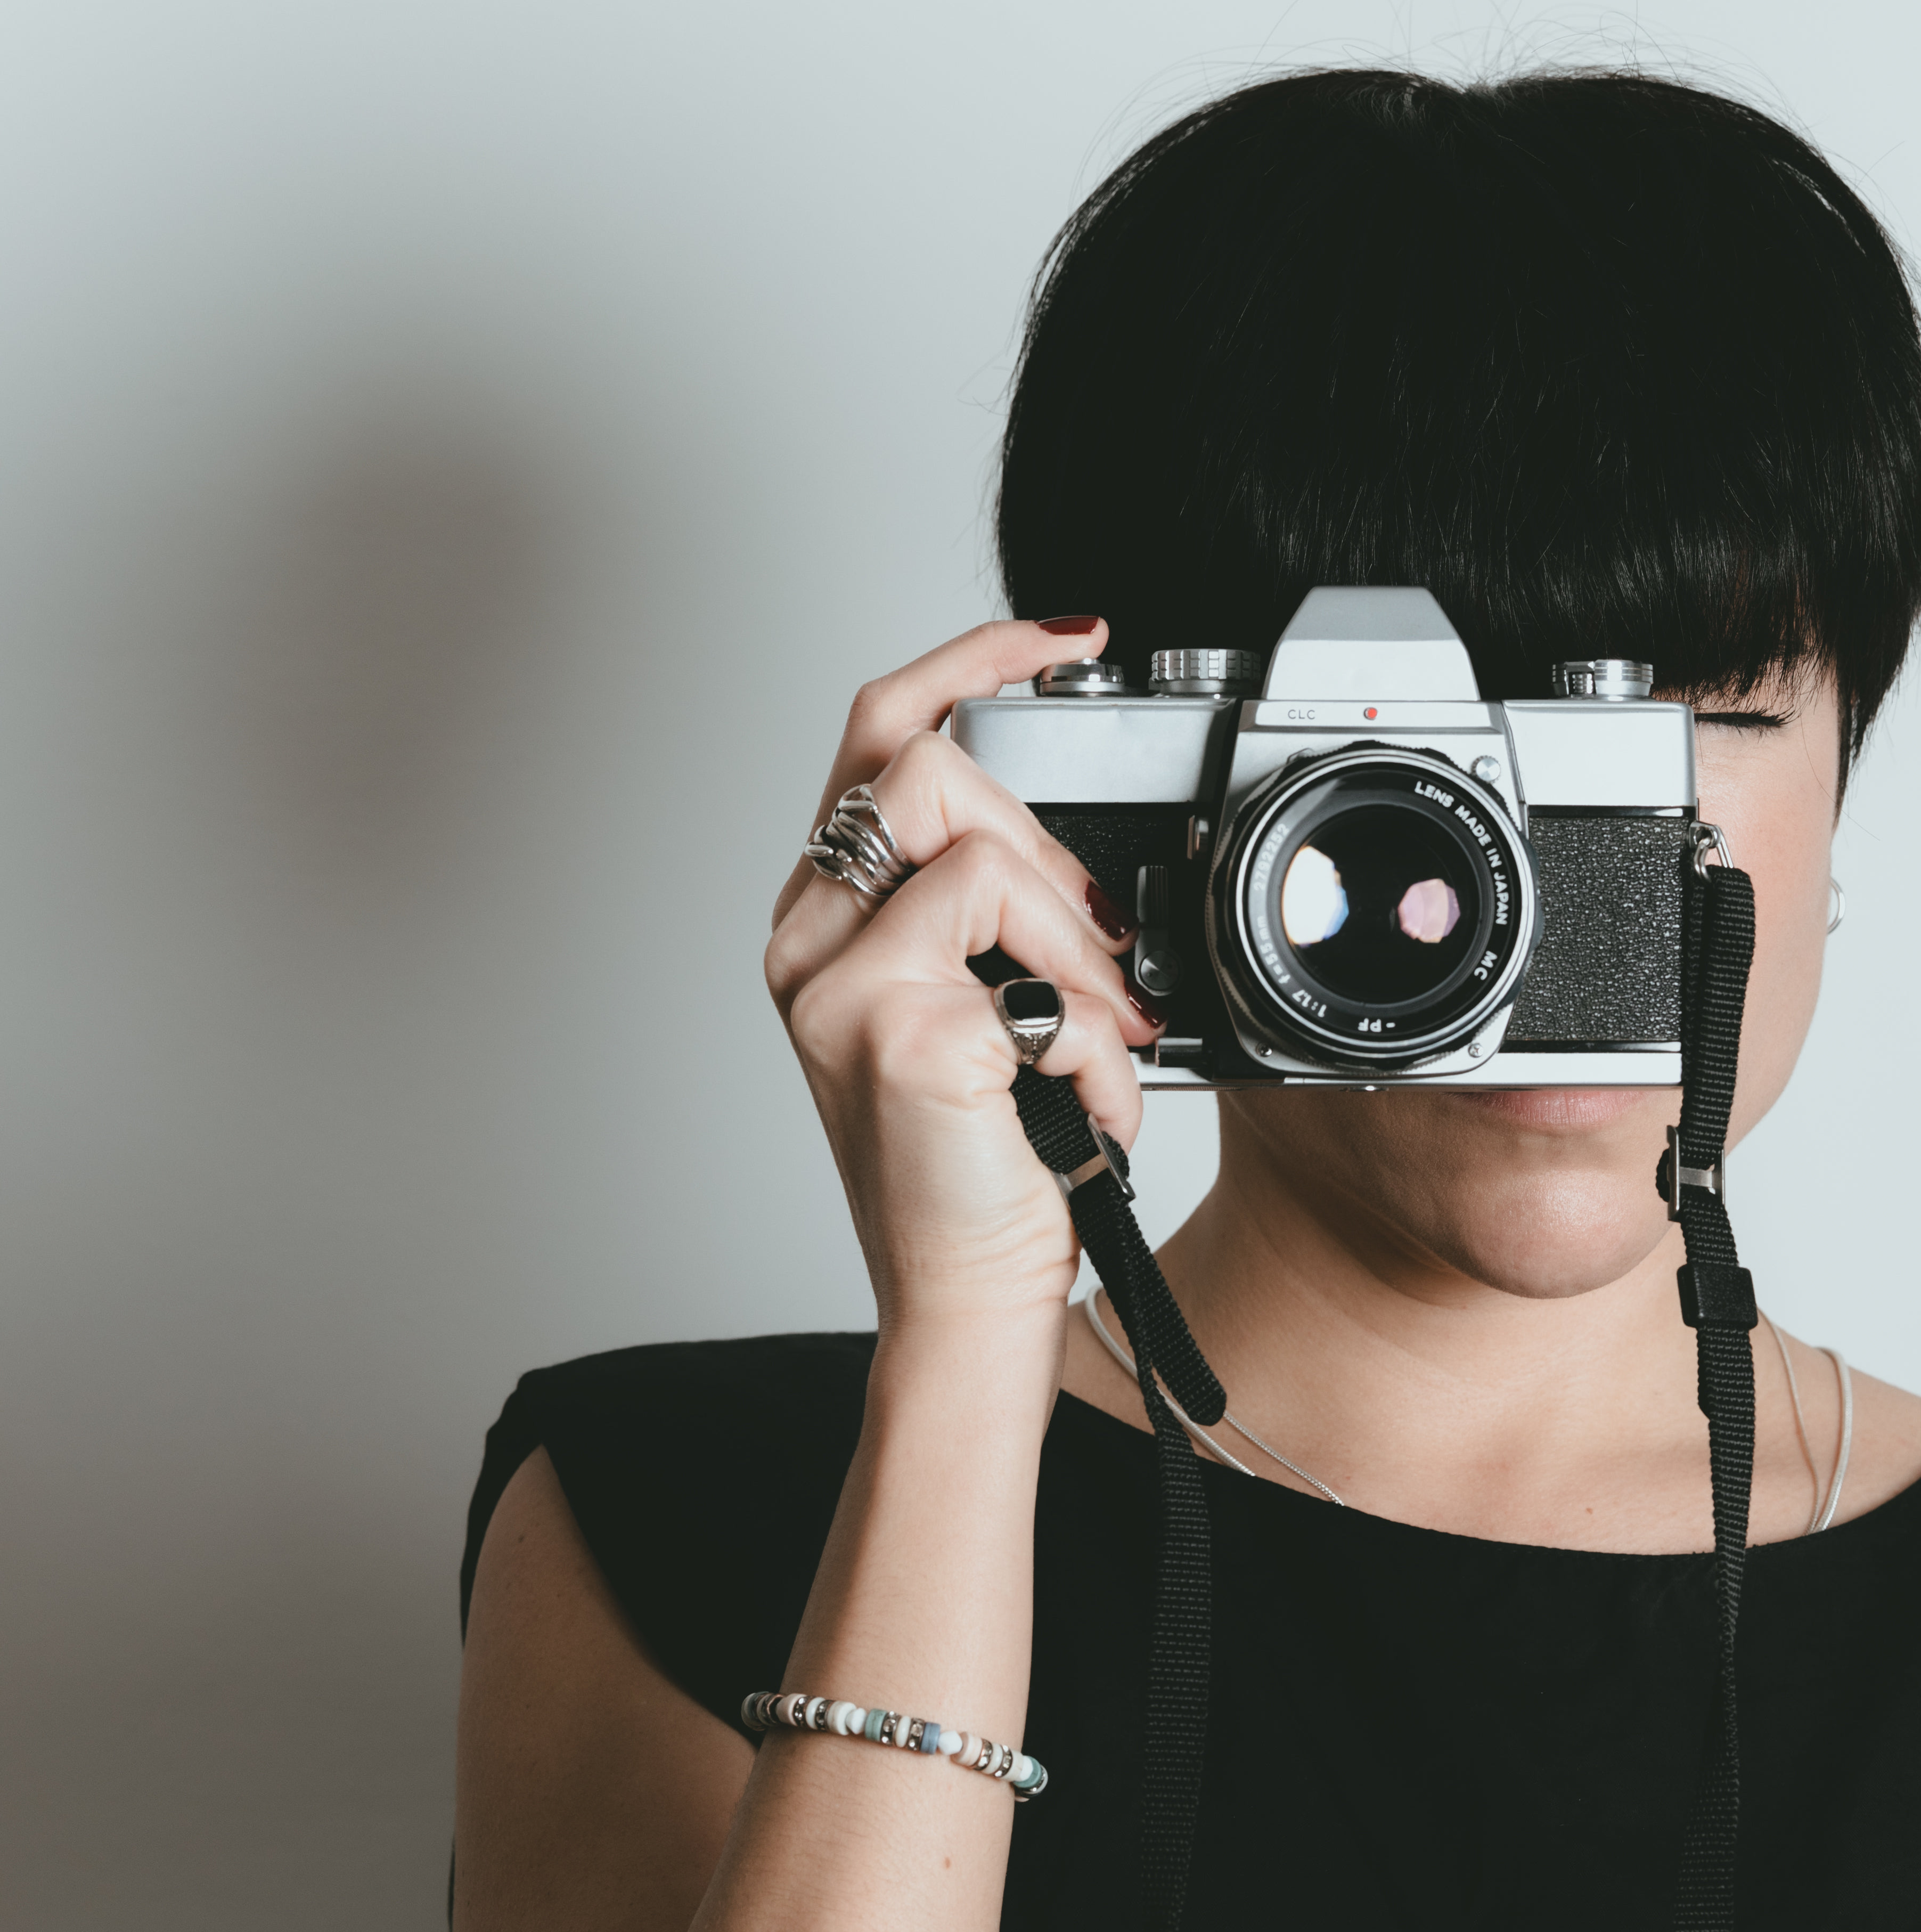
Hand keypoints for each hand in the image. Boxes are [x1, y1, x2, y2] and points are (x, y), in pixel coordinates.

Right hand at [763, 618, 1161, 1336]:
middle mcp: (809, 941)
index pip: (880, 731)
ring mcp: (838, 985)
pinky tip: (1081, 1102)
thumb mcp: (993, 1011)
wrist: (968, 1293)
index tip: (1065, 638)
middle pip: (929, 769)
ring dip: (1078, 946)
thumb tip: (1088, 870)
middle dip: (1049, 849)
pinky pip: (1036, 975)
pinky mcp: (897, 1032)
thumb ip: (1003, 921)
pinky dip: (1092, 1040)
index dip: (971, 660)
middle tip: (1100, 953)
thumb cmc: (990, 1161)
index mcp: (828, 921)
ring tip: (1099, 1037)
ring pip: (985, 854)